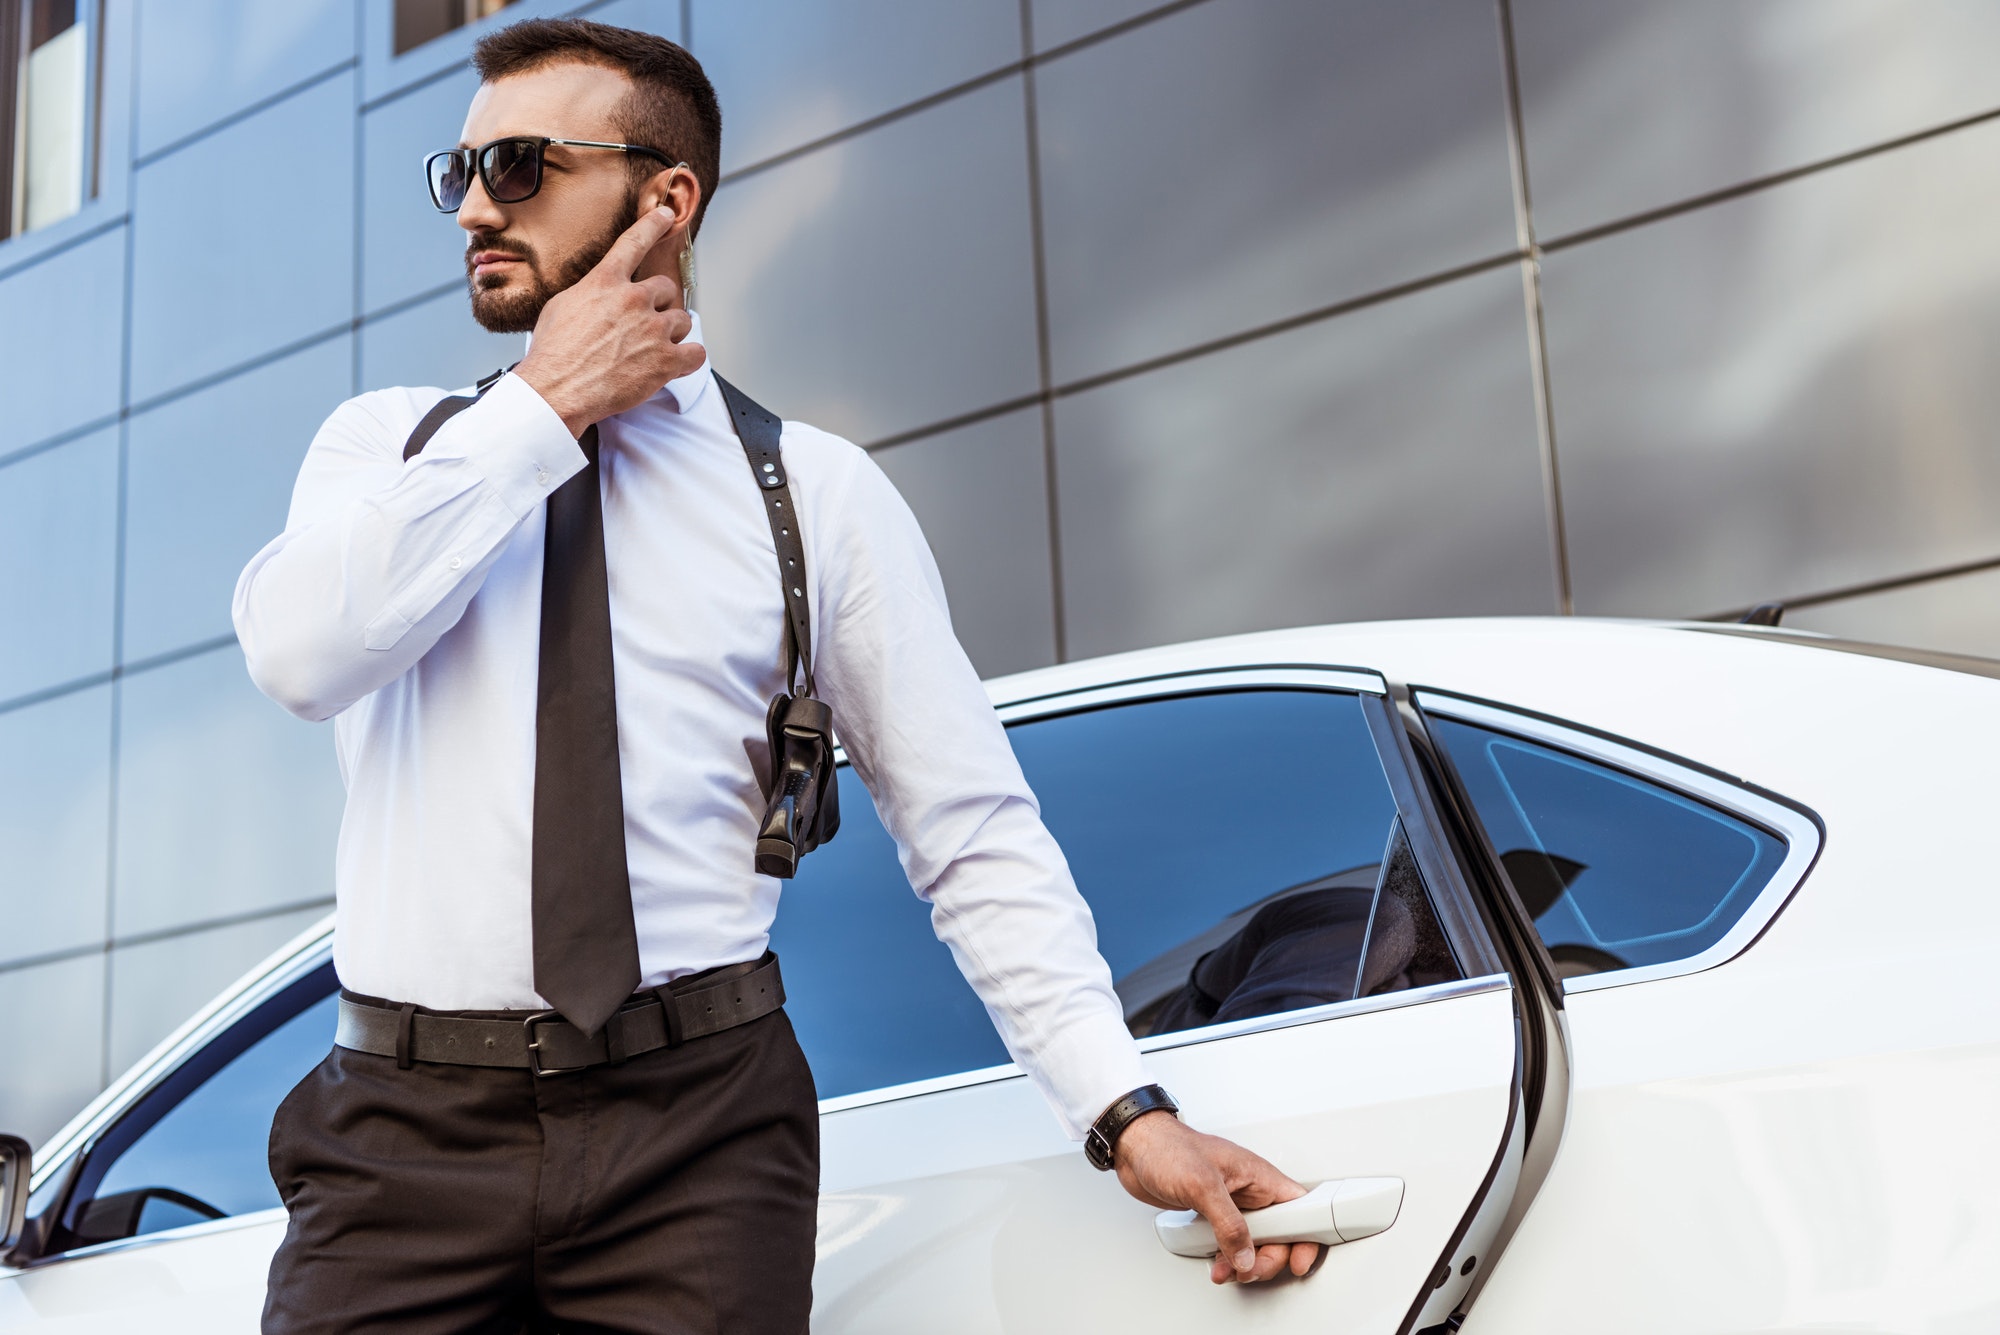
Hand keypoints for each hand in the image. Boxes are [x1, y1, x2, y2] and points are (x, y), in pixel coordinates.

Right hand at [514, 207, 705, 436]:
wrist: (557, 389)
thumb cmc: (554, 353)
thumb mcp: (561, 306)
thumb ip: (590, 292)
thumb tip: (600, 292)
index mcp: (606, 282)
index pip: (634, 242)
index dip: (653, 225)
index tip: (666, 215)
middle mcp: (633, 299)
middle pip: (667, 289)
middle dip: (659, 306)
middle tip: (644, 326)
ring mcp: (652, 329)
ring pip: (683, 320)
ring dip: (672, 333)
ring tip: (650, 350)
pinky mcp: (665, 360)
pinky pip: (696, 352)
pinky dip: (689, 358)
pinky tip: (676, 363)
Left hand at [1113, 1112, 1319, 1284]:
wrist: (1135, 1147)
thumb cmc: (1168, 1149)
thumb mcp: (1203, 1186)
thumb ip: (1228, 1225)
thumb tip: (1246, 1256)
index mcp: (1259, 1176)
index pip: (1301, 1208)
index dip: (1307, 1237)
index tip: (1298, 1261)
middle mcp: (1250, 1191)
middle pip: (1280, 1235)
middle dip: (1267, 1258)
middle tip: (1249, 1269)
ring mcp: (1233, 1204)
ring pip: (1255, 1244)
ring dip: (1244, 1264)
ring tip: (1227, 1271)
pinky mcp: (1214, 1214)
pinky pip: (1231, 1244)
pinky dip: (1226, 1260)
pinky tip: (1216, 1265)